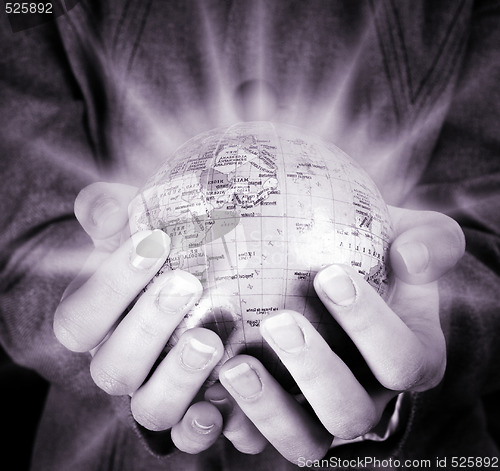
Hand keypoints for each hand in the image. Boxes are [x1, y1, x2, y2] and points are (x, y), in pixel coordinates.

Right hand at [53, 182, 224, 452]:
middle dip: (148, 326)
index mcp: (96, 326)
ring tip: (210, 340)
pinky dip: (205, 426)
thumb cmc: (160, 256)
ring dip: (178, 378)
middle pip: (114, 368)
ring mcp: (154, 393)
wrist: (194, 289)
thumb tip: (107, 206)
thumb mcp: (134, 229)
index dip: (111, 284)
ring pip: (151, 408)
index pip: (80, 319)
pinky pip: (190, 435)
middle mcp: (119, 365)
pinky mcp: (192, 412)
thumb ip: (112, 214)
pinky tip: (226, 404)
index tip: (153, 242)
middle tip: (187, 283)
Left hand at [208, 206, 464, 462]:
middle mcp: (366, 398)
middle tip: (278, 321)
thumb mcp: (409, 237)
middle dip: (315, 370)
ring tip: (234, 364)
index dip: (371, 325)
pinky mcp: (278, 420)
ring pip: (303, 440)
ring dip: (267, 407)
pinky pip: (255, 440)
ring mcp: (320, 416)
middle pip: (349, 411)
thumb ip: (430, 241)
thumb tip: (411, 256)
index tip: (330, 274)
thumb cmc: (372, 256)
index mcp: (408, 360)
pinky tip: (205, 392)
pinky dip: (231, 423)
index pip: (401, 359)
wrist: (334, 278)